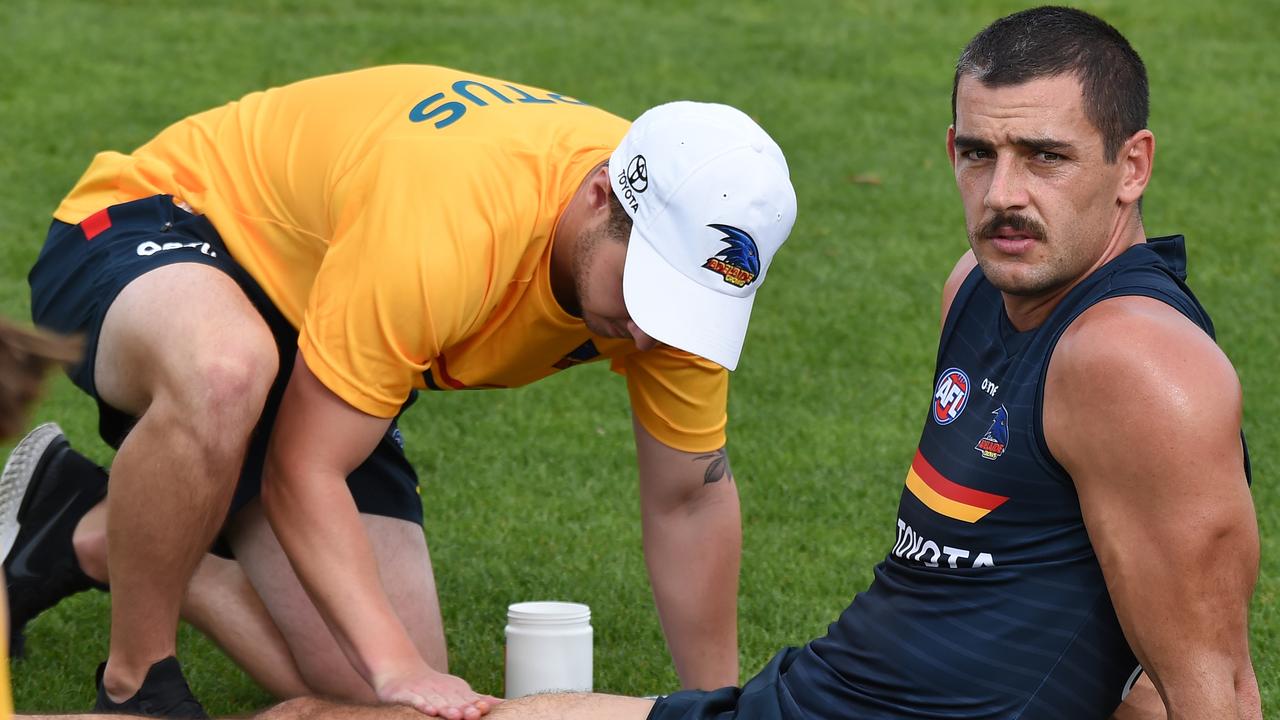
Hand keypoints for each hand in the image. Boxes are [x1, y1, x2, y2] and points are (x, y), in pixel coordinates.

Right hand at [376, 666, 500, 718]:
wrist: (400, 670)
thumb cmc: (432, 686)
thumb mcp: (456, 691)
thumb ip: (477, 698)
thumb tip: (502, 703)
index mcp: (453, 690)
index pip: (466, 699)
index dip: (475, 704)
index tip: (484, 710)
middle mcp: (439, 689)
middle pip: (453, 701)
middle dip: (464, 708)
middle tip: (475, 714)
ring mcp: (422, 691)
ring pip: (436, 701)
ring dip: (447, 708)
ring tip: (457, 716)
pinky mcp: (405, 694)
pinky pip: (415, 701)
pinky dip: (422, 705)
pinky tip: (430, 711)